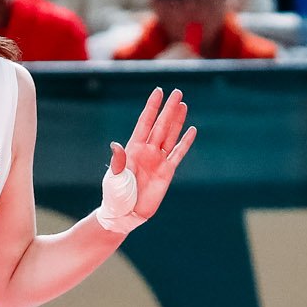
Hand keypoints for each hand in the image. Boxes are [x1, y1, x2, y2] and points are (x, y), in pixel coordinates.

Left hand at [95, 87, 195, 233]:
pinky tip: (192, 130)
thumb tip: (116, 145)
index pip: (144, 122)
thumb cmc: (116, 196)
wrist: (125, 215)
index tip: (158, 91)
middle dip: (168, 109)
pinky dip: (185, 142)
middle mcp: (147, 151)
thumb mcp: (115, 178)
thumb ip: (118, 162)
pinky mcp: (167, 172)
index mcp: (133, 148)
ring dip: (177, 121)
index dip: (151, 107)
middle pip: (161, 125)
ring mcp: (158, 160)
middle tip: (178, 91)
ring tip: (183, 104)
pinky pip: (178, 154)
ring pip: (170, 136)